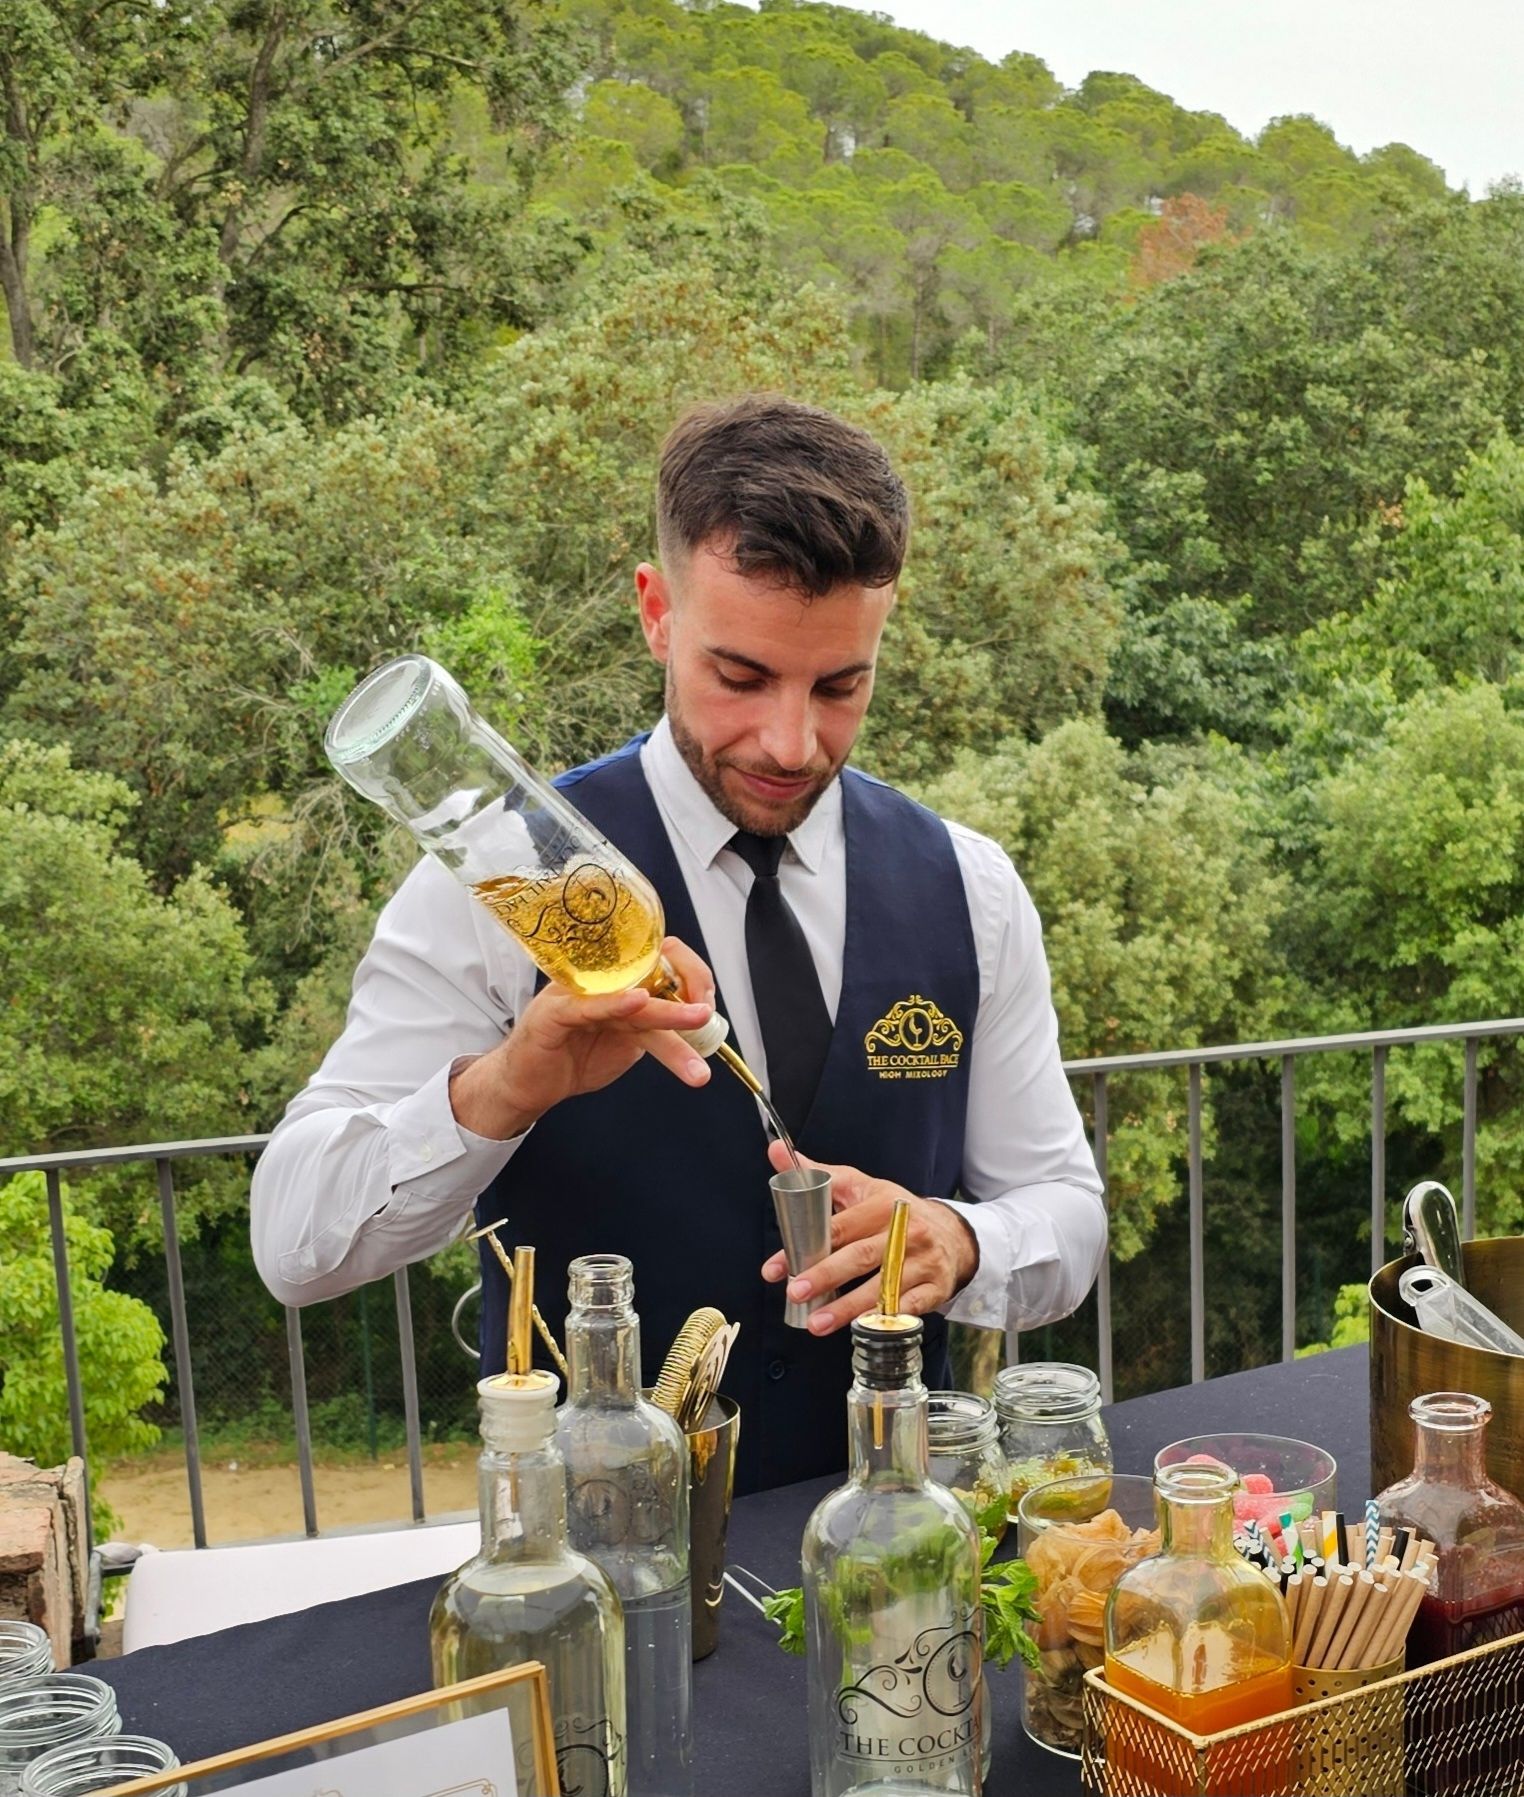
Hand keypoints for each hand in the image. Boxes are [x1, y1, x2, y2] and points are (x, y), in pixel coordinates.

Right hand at [450, 936, 714, 1139]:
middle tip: (709, 1013)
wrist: (527, 1086)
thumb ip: (655, 1029)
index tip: (709, 1007)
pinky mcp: (554, 1014)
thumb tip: (697, 1025)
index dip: (692, 978)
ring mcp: (576, 994)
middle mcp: (601, 982)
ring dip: (668, 1012)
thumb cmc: (572, 1058)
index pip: (664, 961)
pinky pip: (588, 1006)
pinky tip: (638, 1002)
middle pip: (654, 974)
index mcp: (620, 983)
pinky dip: (614, 1004)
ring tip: (696, 1020)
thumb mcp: (627, 1044)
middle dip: (690, 992)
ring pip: (632, 997)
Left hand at [759, 1140, 978, 1334]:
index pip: (839, 1227)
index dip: (806, 1246)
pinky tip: (863, 1329)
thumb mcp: (860, 1186)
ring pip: (883, 1286)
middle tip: (795, 1292)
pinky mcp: (936, 1287)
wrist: (952, 1233)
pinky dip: (886, 1318)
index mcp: (883, 1203)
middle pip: (861, 1256)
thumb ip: (817, 1174)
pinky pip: (909, 1306)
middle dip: (826, 1276)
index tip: (777, 1267)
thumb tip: (776, 1150)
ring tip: (818, 1323)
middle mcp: (906, 1230)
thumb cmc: (894, 1210)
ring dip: (848, 1307)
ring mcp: (923, 1260)